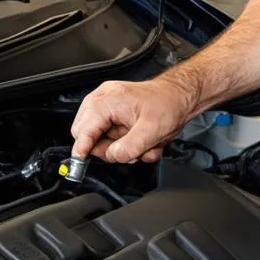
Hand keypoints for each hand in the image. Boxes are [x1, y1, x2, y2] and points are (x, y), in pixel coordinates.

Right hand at [71, 77, 197, 162]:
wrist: (180, 96)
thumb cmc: (168, 105)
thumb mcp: (151, 131)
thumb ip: (128, 148)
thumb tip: (112, 156)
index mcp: (109, 100)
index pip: (84, 129)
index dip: (82, 148)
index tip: (79, 162)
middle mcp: (103, 99)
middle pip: (86, 134)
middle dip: (107, 149)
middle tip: (128, 151)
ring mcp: (107, 105)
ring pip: (99, 139)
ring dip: (120, 148)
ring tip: (141, 144)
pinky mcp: (113, 113)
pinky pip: (109, 136)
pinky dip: (124, 143)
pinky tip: (139, 140)